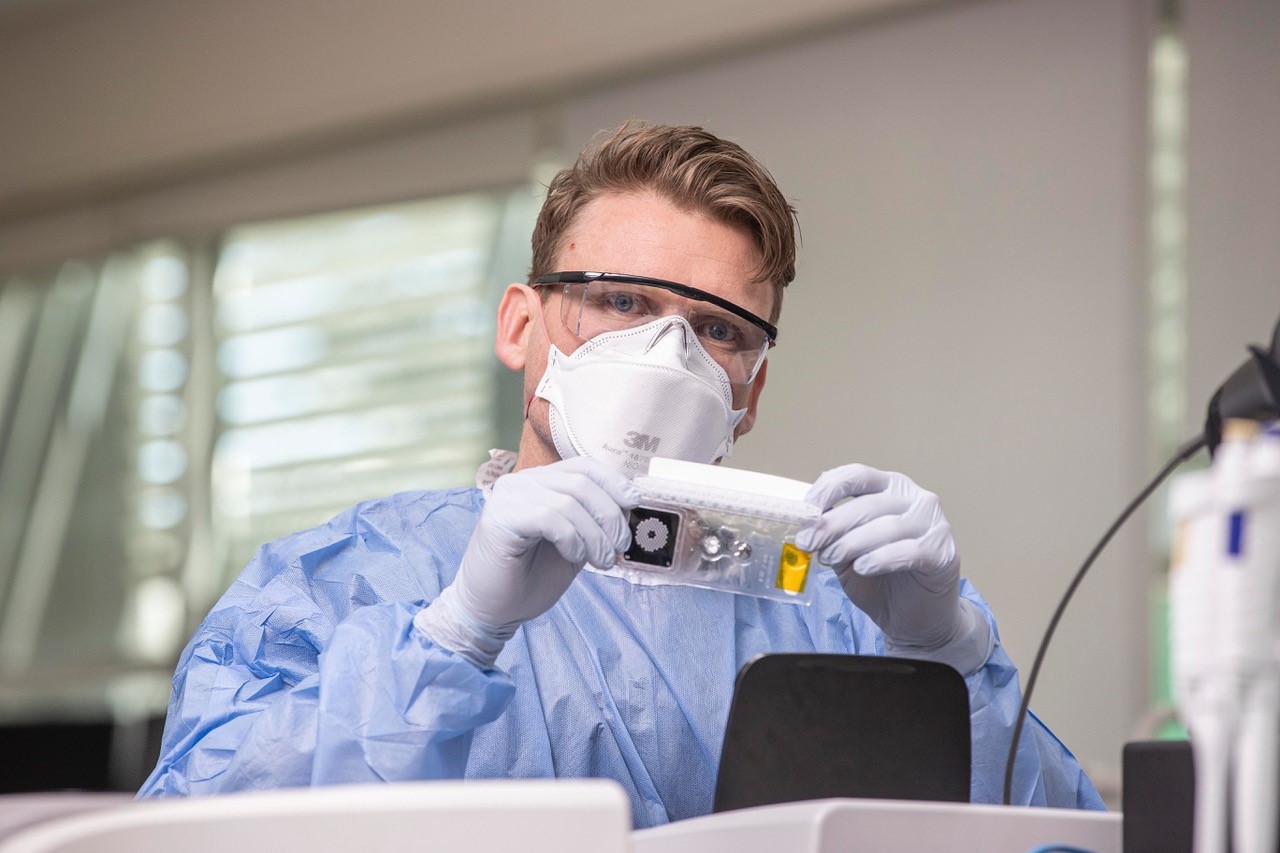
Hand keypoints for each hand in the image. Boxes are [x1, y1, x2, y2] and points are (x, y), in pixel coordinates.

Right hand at [416, 457, 639, 667]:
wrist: (491, 609)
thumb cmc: (530, 578)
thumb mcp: (575, 544)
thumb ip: (593, 523)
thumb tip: (629, 509)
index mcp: (540, 482)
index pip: (583, 466)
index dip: (613, 481)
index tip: (634, 504)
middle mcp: (522, 481)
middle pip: (581, 483)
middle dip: (610, 516)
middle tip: (620, 548)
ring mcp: (508, 496)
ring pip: (570, 502)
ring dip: (595, 536)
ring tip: (602, 562)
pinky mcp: (500, 516)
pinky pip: (551, 518)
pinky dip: (572, 540)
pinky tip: (574, 558)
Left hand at [796, 464, 989, 670]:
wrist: (913, 618)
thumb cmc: (879, 579)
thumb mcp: (845, 552)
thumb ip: (831, 535)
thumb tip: (804, 525)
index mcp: (889, 488)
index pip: (858, 475)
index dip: (829, 489)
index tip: (806, 510)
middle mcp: (915, 498)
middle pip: (869, 503)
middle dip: (832, 523)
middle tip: (808, 543)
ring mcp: (934, 523)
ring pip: (887, 526)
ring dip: (852, 543)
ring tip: (830, 558)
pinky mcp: (944, 552)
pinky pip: (910, 550)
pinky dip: (881, 558)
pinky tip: (862, 568)